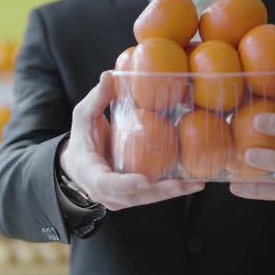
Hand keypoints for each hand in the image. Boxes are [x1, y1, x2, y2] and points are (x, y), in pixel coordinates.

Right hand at [60, 72, 204, 210]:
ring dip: (172, 193)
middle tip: (185, 183)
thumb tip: (109, 75)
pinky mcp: (132, 197)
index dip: (126, 184)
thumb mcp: (84, 116)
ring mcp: (120, 199)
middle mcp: (106, 193)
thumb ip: (97, 99)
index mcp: (91, 174)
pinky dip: (171, 190)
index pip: (107, 184)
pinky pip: (152, 196)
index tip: (144, 180)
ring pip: (147, 199)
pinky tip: (193, 182)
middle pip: (135, 196)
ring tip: (196, 183)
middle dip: (161, 191)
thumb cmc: (82, 138)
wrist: (78, 163)